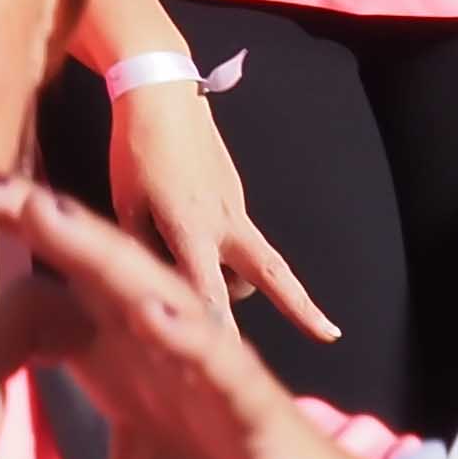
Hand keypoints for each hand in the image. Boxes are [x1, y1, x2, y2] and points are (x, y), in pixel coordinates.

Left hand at [0, 166, 428, 458]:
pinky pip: (223, 361)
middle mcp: (161, 349)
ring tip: (40, 208)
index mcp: (122, 368)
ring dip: (96, 250)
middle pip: (89, 268)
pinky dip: (190, 335)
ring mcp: (214, 372)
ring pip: (150, 290)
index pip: (39, 317)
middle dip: (32, 220)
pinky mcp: (261, 411)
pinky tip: (155, 313)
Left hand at [100, 75, 341, 345]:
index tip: (231, 365)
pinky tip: (201, 252)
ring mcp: (235, 205)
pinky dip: (230, 256)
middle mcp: (224, 221)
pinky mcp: (236, 193)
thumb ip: (144, 252)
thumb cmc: (135, 153)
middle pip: (271, 275)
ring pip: (254, 261)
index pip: (209, 294)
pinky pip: (239, 237)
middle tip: (331, 334)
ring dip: (246, 285)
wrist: (163, 93)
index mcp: (191, 229)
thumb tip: (157, 287)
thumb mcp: (126, 207)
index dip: (219, 333)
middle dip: (301, 307)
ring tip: (232, 301)